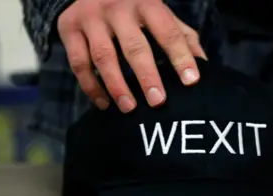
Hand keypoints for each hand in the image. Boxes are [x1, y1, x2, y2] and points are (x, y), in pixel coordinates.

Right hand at [57, 0, 206, 112]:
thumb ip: (181, 36)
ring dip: (116, 85)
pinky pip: (78, 63)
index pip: (168, 32)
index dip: (181, 57)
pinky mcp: (68, 28)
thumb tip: (204, 64)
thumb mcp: (159, 14)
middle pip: (134, 46)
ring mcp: (91, 18)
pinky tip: (104, 103)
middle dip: (147, 75)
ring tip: (130, 108)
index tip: (191, 81)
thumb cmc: (135, 7)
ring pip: (103, 56)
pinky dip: (91, 86)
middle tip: (158, 102)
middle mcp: (118, 8)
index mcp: (147, 3)